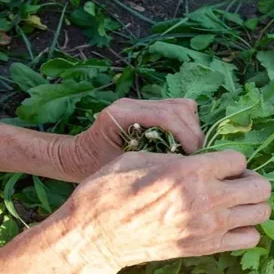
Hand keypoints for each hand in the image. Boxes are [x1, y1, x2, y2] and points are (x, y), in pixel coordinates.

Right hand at [51, 150, 270, 273]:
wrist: (97, 236)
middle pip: (261, 187)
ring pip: (261, 213)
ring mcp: (209, 227)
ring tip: (234, 202)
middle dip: (251, 180)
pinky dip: (246, 229)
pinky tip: (229, 223)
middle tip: (234, 181)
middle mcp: (207, 199)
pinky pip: (249, 239)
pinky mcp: (206, 248)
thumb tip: (200, 159)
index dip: (230, 160)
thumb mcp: (141, 157)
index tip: (218, 164)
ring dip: (252, 205)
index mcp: (190, 171)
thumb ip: (178, 158)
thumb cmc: (110, 190)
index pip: (239, 159)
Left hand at [60, 98, 203, 181]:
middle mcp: (132, 103)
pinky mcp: (147, 108)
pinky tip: (182, 144)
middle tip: (196, 157)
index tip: (194, 157)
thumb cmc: (94, 168)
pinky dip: (186, 126)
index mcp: (121, 115)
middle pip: (179, 108)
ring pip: (182, 106)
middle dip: (194, 133)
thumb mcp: (121, 170)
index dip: (188, 136)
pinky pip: (178, 110)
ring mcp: (140, 103)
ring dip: (192, 129)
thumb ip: (150, 161)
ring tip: (190, 152)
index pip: (168, 116)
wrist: (76, 158)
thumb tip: (185, 163)